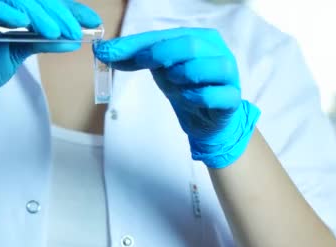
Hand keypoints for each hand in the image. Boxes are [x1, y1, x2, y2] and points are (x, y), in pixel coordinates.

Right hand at [0, 0, 100, 128]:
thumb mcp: (18, 54)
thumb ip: (41, 42)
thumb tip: (71, 39)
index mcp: (12, 8)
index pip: (46, 2)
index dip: (71, 9)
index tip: (93, 23)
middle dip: (59, 13)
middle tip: (74, 31)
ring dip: (38, 14)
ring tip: (55, 33)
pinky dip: (6, 12)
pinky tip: (22, 24)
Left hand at [94, 28, 260, 167]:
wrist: (207, 121)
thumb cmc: (185, 88)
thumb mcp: (159, 70)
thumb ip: (135, 58)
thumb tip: (103, 51)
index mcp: (200, 37)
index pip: (165, 36)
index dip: (137, 44)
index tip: (109, 52)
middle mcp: (217, 51)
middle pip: (188, 45)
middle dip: (160, 54)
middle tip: (142, 65)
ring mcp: (228, 74)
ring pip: (203, 67)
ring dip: (181, 77)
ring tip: (176, 87)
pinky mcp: (231, 99)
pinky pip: (213, 95)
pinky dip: (197, 97)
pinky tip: (189, 100)